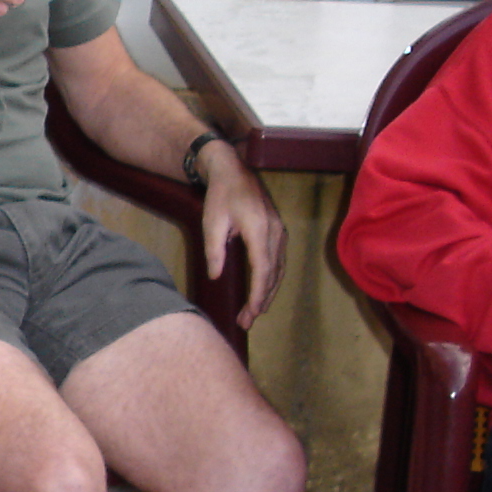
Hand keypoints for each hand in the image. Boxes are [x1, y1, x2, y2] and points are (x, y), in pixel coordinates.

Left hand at [196, 143, 285, 325]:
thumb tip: (216, 276)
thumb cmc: (220, 196)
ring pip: (279, 268)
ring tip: (254, 312)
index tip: (252, 312)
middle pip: (273, 273)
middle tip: (247, 321)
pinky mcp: (278, 231)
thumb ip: (215, 250)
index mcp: (258, 229)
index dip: (258, 293)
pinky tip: (263, 291)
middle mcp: (275, 231)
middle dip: (262, 299)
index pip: (262, 269)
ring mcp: (279, 231)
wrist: (233, 171)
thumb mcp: (211, 223)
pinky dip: (272, 279)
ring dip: (268, 292)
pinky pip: (279, 260)